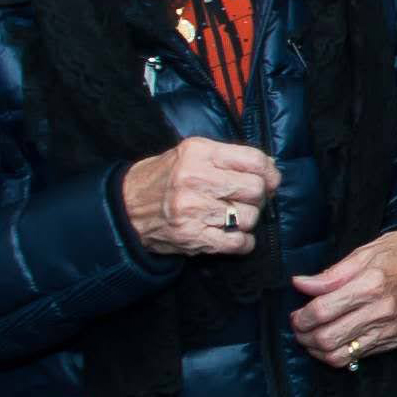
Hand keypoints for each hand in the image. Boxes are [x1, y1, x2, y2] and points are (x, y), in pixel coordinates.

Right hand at [120, 138, 279, 258]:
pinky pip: (237, 243)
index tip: (270, 179)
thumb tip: (271, 166)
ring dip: (248, 219)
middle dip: (258, 196)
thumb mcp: (192, 154)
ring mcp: (193, 210)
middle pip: (255, 189)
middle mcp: (195, 180)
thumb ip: (230, 157)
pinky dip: (244, 242)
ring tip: (232, 216)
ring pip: (249, 217)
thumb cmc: (164, 177)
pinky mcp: (192, 237)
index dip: (270, 172)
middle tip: (246, 199)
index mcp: (198, 153)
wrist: (124, 207)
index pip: (254, 161)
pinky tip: (235, 236)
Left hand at [290, 231, 396, 367]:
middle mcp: (381, 311)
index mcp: (371, 285)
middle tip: (300, 327)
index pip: (322, 311)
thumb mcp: (362, 253)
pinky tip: (333, 340)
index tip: (296, 314)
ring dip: (317, 350)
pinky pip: (356, 357)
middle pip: (327, 338)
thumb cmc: (395, 254)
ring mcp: (388, 329)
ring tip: (312, 338)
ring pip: (339, 356)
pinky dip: (337, 353)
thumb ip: (330, 274)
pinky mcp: (393, 340)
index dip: (300, 317)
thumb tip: (300, 285)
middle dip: (304, 336)